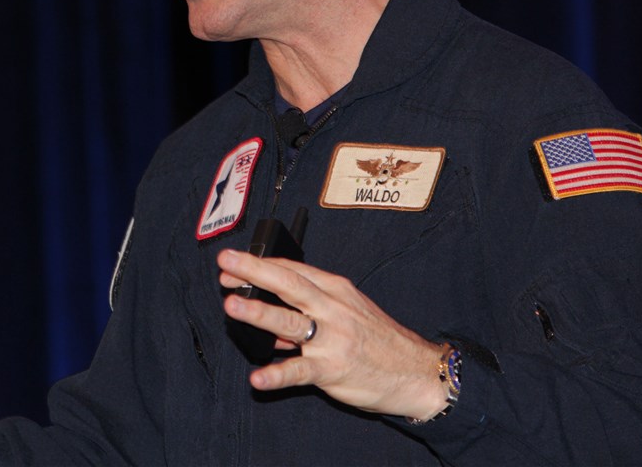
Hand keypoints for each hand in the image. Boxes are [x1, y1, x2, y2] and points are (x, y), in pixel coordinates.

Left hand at [217, 249, 446, 419]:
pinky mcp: (332, 370)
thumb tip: (267, 318)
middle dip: (254, 272)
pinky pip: (300, 372)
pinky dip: (278, 374)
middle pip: (288, 284)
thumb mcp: (348, 312)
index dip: (259, 265)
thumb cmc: (378, 339)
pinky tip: (259, 378)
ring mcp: (332, 339)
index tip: (231, 263)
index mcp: (335, 290)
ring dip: (259, 313)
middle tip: (225, 263)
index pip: (293, 269)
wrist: (416, 371)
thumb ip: (308, 312)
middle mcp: (332, 309)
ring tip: (232, 306)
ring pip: (290, 322)